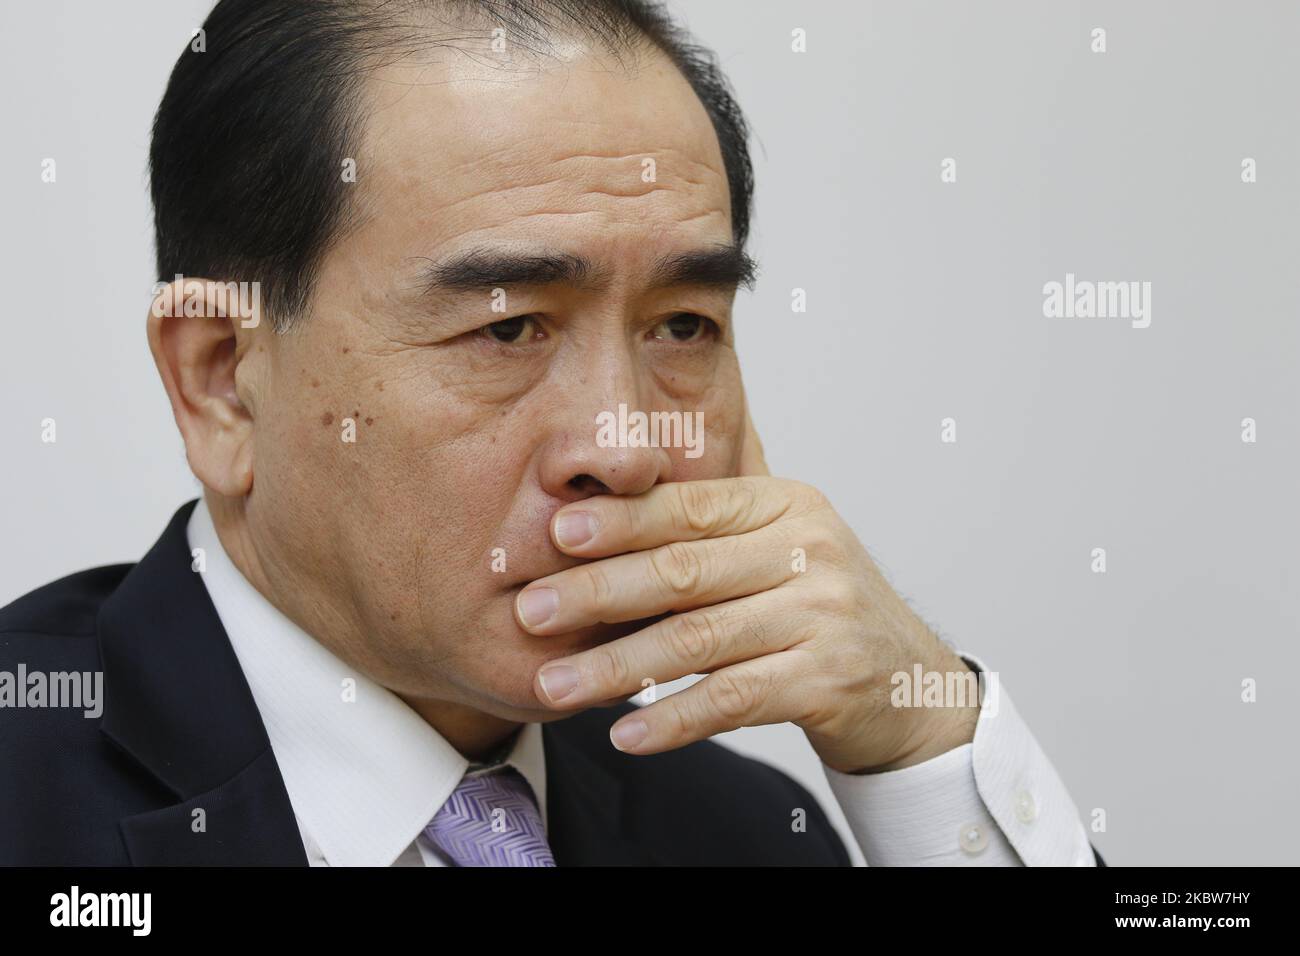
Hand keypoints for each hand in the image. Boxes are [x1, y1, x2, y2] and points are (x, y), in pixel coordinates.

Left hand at [518, 403, 978, 773]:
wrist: (909, 681)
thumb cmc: (820, 606)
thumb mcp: (781, 545)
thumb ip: (712, 523)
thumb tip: (606, 498)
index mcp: (788, 505)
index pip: (690, 507)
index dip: (619, 520)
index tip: (554, 533)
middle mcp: (812, 549)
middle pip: (685, 570)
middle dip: (598, 592)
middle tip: (531, 612)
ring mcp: (825, 615)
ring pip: (700, 640)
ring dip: (617, 667)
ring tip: (556, 685)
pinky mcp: (831, 681)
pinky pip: (736, 700)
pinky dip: (675, 717)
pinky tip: (626, 732)